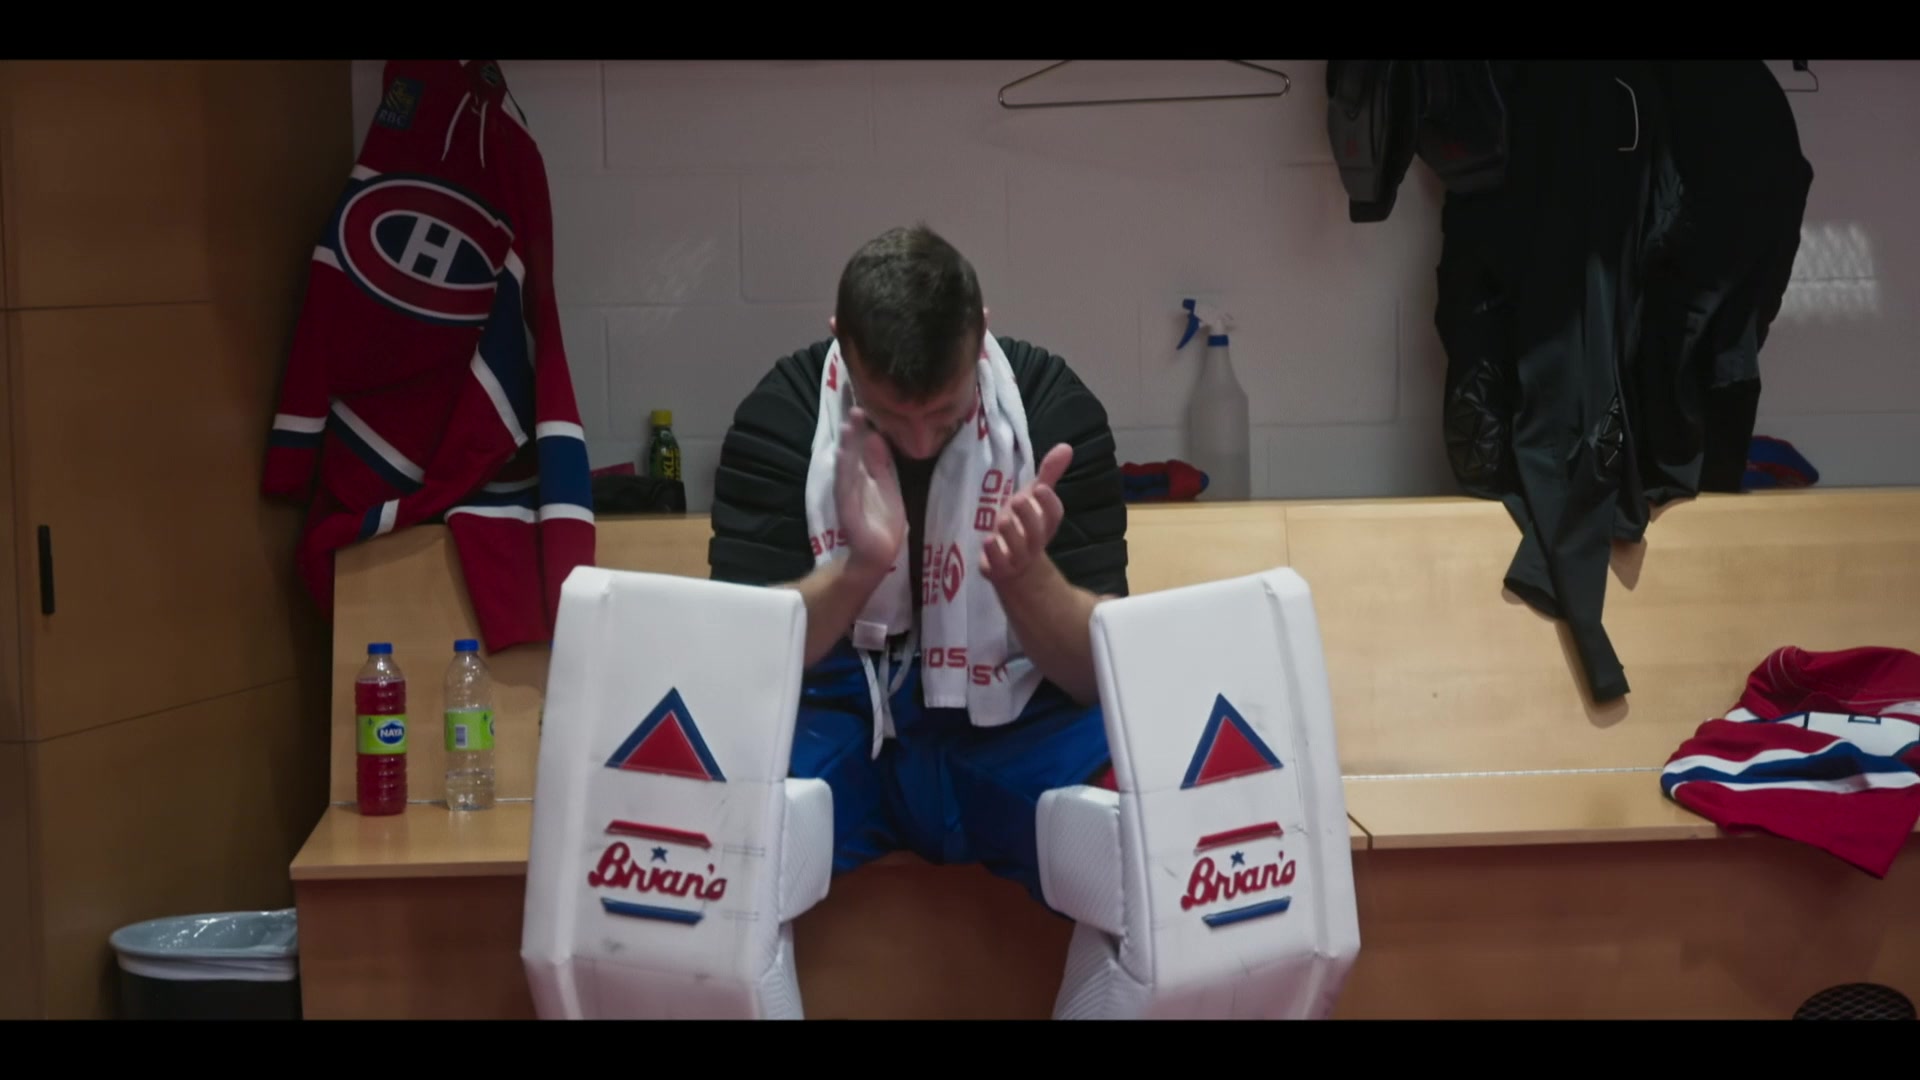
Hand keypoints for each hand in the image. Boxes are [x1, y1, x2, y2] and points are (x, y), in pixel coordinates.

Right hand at [834, 407, 905, 576]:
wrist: (879, 556)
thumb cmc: (883, 520)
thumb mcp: (887, 485)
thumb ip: (881, 462)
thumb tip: (875, 434)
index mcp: (863, 473)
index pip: (861, 444)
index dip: (862, 424)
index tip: (864, 399)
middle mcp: (853, 481)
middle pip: (852, 451)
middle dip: (853, 429)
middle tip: (856, 404)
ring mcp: (848, 495)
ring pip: (846, 467)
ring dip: (846, 447)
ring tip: (848, 425)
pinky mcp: (848, 511)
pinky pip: (845, 489)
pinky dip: (844, 472)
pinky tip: (843, 456)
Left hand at [981, 443, 1071, 586]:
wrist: (1016, 567)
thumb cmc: (1025, 524)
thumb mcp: (1033, 498)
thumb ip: (1048, 474)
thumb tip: (1066, 447)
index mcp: (1044, 525)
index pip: (1053, 516)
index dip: (1048, 503)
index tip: (1041, 487)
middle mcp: (1033, 543)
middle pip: (1037, 534)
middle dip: (1029, 516)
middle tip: (1018, 500)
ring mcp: (1016, 559)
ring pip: (1018, 551)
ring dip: (1011, 534)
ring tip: (1002, 520)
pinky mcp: (998, 570)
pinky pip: (998, 566)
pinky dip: (993, 554)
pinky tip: (987, 541)